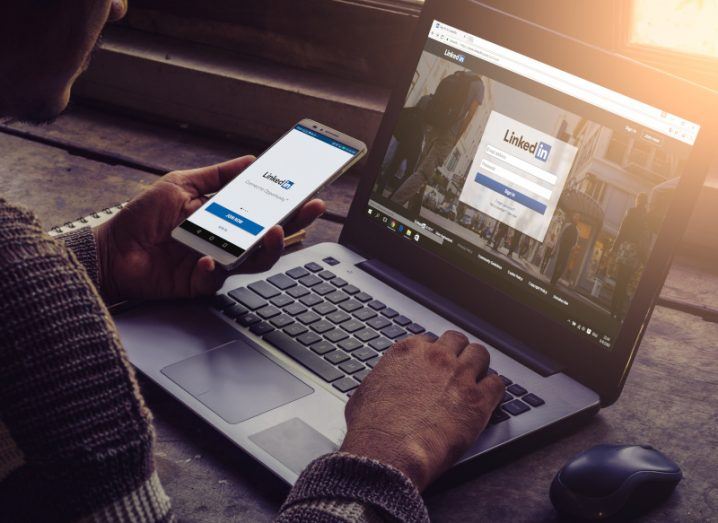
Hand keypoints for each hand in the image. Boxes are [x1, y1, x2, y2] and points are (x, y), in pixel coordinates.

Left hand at [94, 156, 324, 302]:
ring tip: (273, 233)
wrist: (111, 249)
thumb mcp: (181, 184)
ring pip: (253, 262)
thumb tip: (250, 160)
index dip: (288, 204)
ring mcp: (215, 263)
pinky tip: (209, 259)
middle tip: (309, 209)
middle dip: (293, 224)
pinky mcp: (198, 284)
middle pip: (268, 237)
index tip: (308, 191)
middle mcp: (226, 241)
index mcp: (224, 217)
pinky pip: (216, 279)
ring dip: (267, 248)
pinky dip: (214, 270)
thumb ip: (216, 175)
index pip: (263, 211)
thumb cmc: (142, 217)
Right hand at [340, 331, 504, 490]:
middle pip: (457, 341)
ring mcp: (459, 375)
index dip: (434, 355)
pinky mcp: (477, 399)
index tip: (435, 366)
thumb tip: (380, 387)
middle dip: (458, 353)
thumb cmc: (371, 430)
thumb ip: (381, 381)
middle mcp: (435, 357)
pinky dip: (494, 390)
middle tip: (458, 369)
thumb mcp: (365, 393)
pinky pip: (498, 383)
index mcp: (406, 352)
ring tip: (477, 379)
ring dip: (479, 366)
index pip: (429, 341)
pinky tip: (489, 398)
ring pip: (480, 354)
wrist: (387, 453)